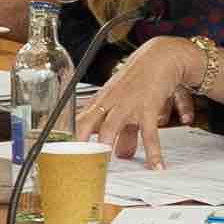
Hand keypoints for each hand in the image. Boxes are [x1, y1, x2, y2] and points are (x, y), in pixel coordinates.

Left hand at [80, 35, 213, 164]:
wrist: (159, 57)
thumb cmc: (138, 79)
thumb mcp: (126, 104)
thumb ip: (124, 132)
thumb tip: (121, 154)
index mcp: (100, 101)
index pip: (78, 120)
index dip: (68, 137)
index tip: (63, 154)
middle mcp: (110, 103)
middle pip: (87, 122)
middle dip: (80, 141)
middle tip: (75, 161)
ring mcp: (127, 105)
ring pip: (111, 126)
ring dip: (106, 144)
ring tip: (104, 165)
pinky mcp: (147, 108)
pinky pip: (148, 133)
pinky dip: (153, 151)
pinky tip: (156, 165)